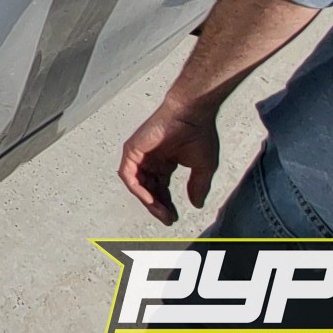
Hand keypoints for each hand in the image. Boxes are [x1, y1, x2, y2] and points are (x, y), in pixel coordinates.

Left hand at [117, 100, 220, 225]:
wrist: (192, 114)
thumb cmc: (199, 133)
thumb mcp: (202, 167)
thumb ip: (198, 186)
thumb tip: (196, 205)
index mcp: (164, 162)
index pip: (161, 188)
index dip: (166, 204)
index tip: (174, 217)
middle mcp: (150, 159)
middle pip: (148, 189)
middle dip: (158, 206)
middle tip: (168, 218)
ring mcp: (139, 154)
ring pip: (137, 185)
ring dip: (149, 201)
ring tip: (162, 213)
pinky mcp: (132, 150)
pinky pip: (129, 175)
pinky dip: (138, 190)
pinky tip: (151, 200)